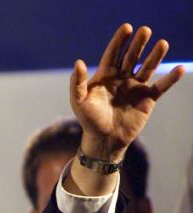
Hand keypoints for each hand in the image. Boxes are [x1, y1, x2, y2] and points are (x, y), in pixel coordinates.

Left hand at [70, 24, 184, 161]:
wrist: (104, 139)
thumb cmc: (89, 120)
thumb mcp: (79, 101)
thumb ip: (77, 83)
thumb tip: (78, 63)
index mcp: (105, 76)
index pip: (113, 54)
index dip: (119, 41)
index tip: (126, 28)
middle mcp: (122, 78)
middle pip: (132, 57)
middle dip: (138, 44)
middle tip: (145, 30)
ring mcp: (135, 87)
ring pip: (148, 68)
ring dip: (155, 56)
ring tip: (162, 43)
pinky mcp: (147, 99)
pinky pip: (161, 86)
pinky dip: (170, 79)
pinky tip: (179, 69)